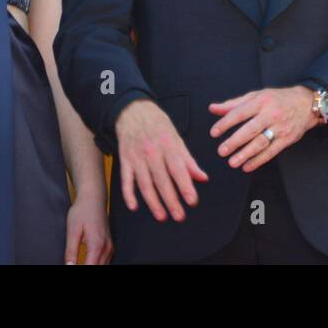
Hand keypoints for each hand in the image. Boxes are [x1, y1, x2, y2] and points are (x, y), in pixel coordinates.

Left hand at [64, 191, 112, 264]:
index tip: (72, 267)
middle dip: (87, 269)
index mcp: (97, 244)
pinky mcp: (109, 244)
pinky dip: (97, 264)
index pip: (90, 268)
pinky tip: (89, 263)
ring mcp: (110, 245)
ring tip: (81, 263)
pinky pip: (105, 261)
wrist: (94, 197)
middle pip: (98, 268)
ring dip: (92, 267)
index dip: (80, 270)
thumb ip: (71, 251)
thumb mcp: (72, 230)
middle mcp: (106, 247)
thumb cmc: (83, 210)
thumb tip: (69, 266)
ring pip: (104, 266)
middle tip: (74, 265)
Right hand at [114, 99, 208, 221]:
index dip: (186, 186)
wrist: (133, 112)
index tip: (192, 201)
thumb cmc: (158, 125)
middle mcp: (152, 152)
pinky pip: (126, 180)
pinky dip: (128, 194)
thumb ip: (189, 160)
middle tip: (179, 216)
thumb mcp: (177, 138)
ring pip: (145, 184)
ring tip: (162, 216)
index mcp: (168, 145)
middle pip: (162, 180)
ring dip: (153, 202)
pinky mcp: (125, 161)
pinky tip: (134, 207)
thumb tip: (203, 178)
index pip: (178, 170)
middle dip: (171, 200)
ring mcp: (137, 157)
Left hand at [209, 86, 317, 171]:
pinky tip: (247, 166)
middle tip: (221, 151)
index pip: (240, 113)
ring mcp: (280, 127)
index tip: (214, 132)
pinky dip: (258, 160)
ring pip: (261, 143)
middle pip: (250, 130)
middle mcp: (271, 114)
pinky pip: (271, 152)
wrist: (306, 104)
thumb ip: (234, 104)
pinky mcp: (287, 139)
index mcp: (261, 101)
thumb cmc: (277, 99)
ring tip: (232, 162)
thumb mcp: (256, 96)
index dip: (225, 123)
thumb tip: (213, 108)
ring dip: (245, 154)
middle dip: (234, 142)